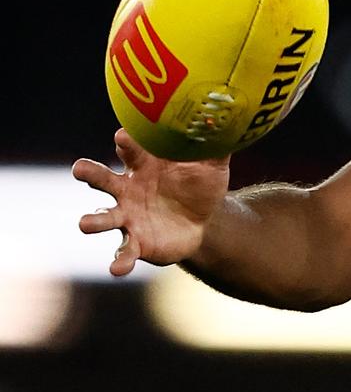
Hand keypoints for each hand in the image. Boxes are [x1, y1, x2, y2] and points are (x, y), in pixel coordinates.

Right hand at [71, 128, 229, 275]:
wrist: (204, 222)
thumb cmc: (200, 185)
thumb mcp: (212, 166)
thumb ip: (216, 147)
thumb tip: (230, 122)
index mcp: (144, 165)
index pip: (131, 149)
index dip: (127, 142)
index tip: (123, 136)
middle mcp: (128, 189)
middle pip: (102, 178)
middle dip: (89, 173)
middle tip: (79, 168)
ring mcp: (128, 216)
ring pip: (104, 217)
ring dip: (93, 220)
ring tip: (85, 224)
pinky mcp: (135, 242)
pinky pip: (123, 252)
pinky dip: (119, 261)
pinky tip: (117, 269)